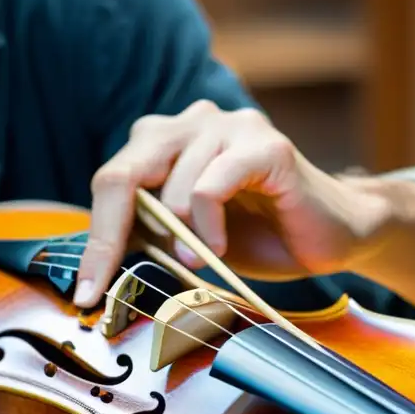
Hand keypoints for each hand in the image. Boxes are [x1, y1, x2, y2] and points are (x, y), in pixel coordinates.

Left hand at [73, 100, 391, 306]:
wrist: (330, 235)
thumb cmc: (256, 237)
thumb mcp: (185, 240)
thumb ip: (146, 237)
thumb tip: (93, 272)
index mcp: (164, 140)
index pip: (111, 181)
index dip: (95, 239)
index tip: (84, 292)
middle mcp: (191, 121)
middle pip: (123, 173)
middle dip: (111, 237)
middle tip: (106, 287)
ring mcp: (228, 125)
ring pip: (171, 185)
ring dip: (179, 237)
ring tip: (200, 259)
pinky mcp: (263, 143)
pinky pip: (211, 185)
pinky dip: (209, 225)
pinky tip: (220, 247)